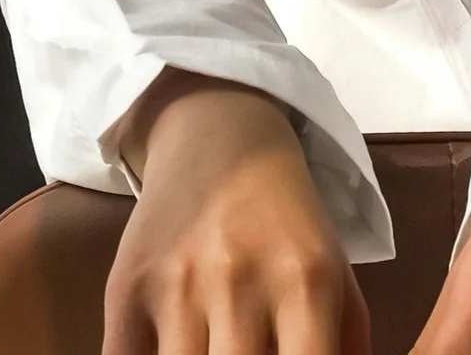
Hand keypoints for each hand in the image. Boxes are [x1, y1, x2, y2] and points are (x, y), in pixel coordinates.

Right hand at [102, 72, 370, 354]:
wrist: (218, 137)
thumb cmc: (285, 217)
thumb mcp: (335, 267)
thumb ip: (345, 339)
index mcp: (306, 283)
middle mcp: (240, 285)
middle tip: (246, 352)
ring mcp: (178, 287)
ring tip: (212, 343)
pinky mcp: (125, 289)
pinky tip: (168, 344)